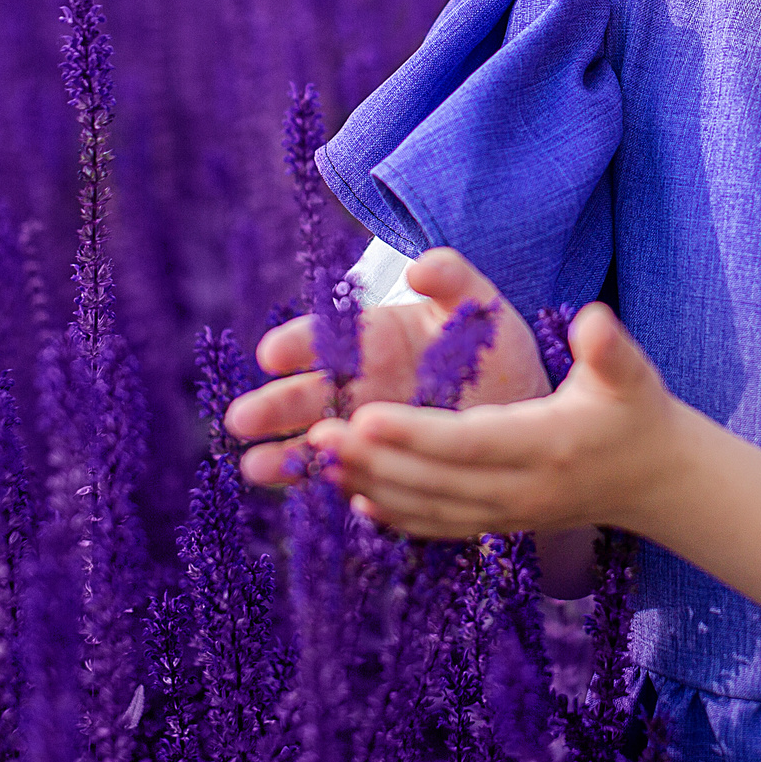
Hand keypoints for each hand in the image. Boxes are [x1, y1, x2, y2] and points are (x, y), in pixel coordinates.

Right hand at [224, 247, 549, 486]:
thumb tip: (422, 266)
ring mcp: (368, 426)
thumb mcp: (475, 305)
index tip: (271, 354)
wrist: (519, 398)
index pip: (328, 337)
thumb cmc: (488, 342)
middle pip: (311, 393)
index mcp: (375, 336)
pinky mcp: (382, 461)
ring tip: (254, 468)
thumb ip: (451, 280)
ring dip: (287, 454)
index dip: (299, 344)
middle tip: (241, 419)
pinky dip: (333, 484)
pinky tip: (313, 495)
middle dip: (276, 405)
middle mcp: (361, 382)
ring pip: (319, 438)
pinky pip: (351, 474)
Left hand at [306, 302, 682, 540]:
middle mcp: (523, 490)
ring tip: (316, 460)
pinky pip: (438, 526)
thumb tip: (594, 320)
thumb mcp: (630, 372)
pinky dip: (394, 515)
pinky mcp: (499, 526)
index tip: (362, 415)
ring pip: (427, 508)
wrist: (653, 478)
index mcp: (548, 444)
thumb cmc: (636, 410)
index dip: (414, 434)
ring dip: (370, 486)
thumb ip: (610, 347)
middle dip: (372, 461)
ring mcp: (508, 516)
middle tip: (315, 435)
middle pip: (435, 481)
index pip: (470, 443)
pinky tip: (354, 497)